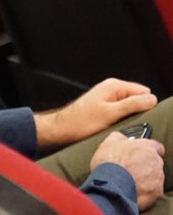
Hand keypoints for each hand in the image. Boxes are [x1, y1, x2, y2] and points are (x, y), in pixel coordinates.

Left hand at [34, 78, 157, 147]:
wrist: (64, 128)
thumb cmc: (82, 122)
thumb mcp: (111, 114)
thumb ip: (132, 105)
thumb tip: (151, 99)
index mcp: (114, 86)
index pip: (143, 91)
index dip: (145, 105)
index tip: (139, 117)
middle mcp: (111, 88)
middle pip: (136, 98)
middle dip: (137, 111)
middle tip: (127, 123)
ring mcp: (108, 97)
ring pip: (129, 106)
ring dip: (129, 116)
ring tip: (119, 125)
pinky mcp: (105, 106)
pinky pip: (121, 111)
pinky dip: (122, 118)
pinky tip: (115, 126)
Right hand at [91, 131, 163, 210]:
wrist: (111, 186)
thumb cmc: (110, 163)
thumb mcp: (110, 142)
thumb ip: (121, 137)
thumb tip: (122, 139)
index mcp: (147, 147)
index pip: (157, 147)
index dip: (148, 151)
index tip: (142, 154)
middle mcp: (156, 162)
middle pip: (155, 163)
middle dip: (146, 166)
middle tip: (133, 170)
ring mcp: (158, 178)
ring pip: (155, 178)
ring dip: (146, 179)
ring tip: (131, 182)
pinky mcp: (156, 193)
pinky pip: (153, 192)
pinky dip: (145, 192)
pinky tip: (134, 191)